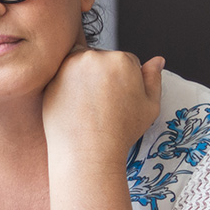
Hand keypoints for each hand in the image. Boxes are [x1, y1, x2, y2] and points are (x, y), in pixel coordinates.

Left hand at [42, 44, 163, 163]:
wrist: (87, 152)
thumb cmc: (120, 133)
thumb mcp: (150, 107)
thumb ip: (153, 79)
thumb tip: (157, 60)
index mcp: (121, 60)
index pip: (125, 61)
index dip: (124, 82)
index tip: (119, 100)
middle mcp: (95, 57)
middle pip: (103, 59)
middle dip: (105, 77)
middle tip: (103, 105)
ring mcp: (70, 66)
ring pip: (82, 65)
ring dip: (85, 77)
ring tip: (89, 105)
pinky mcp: (52, 78)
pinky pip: (63, 76)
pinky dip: (68, 86)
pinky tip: (75, 105)